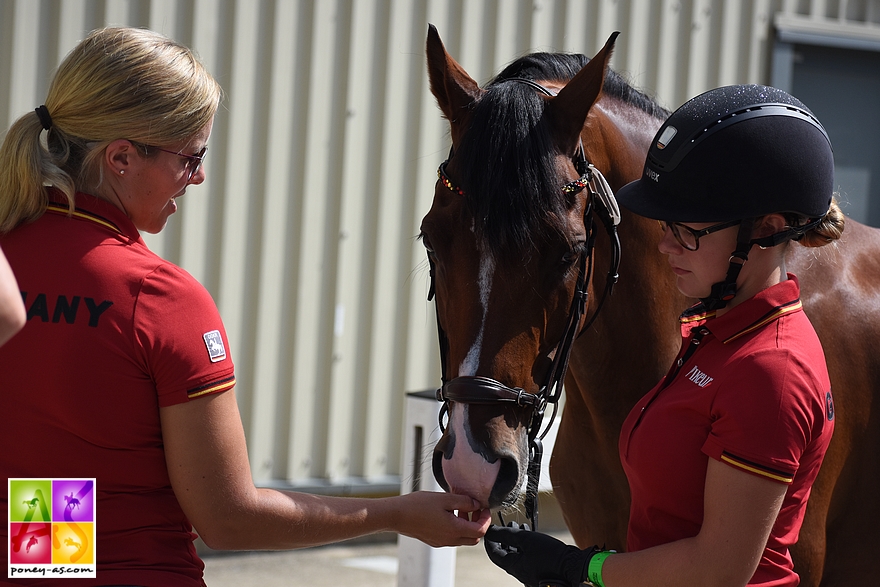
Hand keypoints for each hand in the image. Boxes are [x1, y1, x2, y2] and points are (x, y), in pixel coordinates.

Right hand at [393, 491, 490, 546]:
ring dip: (467, 525)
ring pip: (463, 538)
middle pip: (474, 538)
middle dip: (478, 523)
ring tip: (460, 508)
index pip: (480, 530)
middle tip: (475, 509)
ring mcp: (441, 541)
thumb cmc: (416, 506)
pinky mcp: (434, 540)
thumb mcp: (444, 498)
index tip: (485, 508)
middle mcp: (449, 539)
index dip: (486, 519)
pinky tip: (448, 513)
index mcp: (454, 530)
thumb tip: (476, 505)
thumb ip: (464, 502)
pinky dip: (456, 527)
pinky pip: (452, 537)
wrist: (396, 515)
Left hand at [484, 522, 598, 586]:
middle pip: (505, 554)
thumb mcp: (526, 539)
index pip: (494, 554)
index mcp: (514, 567)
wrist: (574, 567)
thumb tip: (490, 531)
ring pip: (517, 555)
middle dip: (504, 538)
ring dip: (515, 540)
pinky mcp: (540, 570)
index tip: (489, 528)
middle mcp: (520, 572)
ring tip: (518, 526)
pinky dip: (525, 546)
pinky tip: (531, 535)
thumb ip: (507, 534)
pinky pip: (527, 557)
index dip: (490, 540)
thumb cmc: (551, 554)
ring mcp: (530, 572)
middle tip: (505, 525)